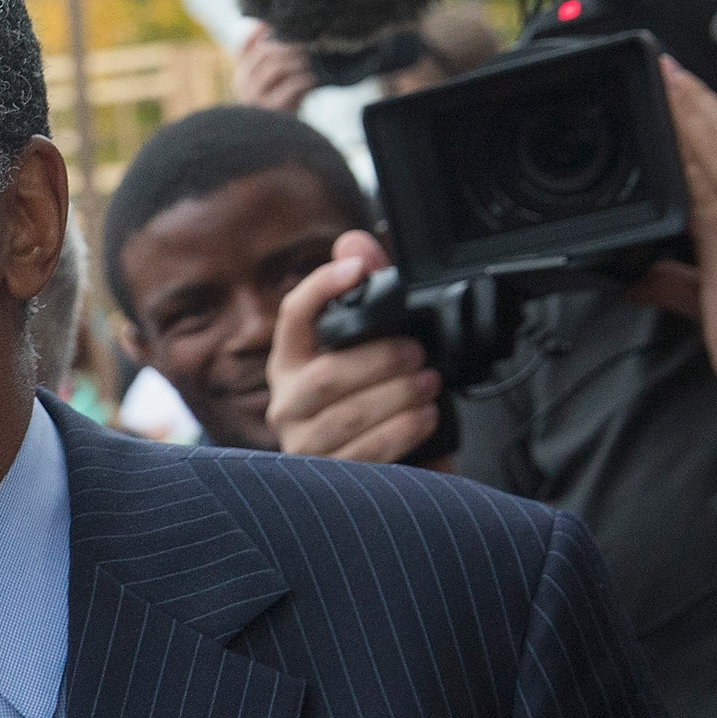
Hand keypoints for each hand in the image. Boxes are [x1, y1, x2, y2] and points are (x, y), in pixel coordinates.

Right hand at [232, 26, 317, 115]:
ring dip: (297, 62)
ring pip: (275, 67)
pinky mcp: (270, 110)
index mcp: (241, 74)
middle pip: (263, 52)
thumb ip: (271, 56)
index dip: (261, 32)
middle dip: (288, 46)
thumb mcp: (275, 79)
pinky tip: (312, 80)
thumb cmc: (282, 103)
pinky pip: (289, 86)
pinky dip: (304, 80)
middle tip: (305, 46)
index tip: (278, 25)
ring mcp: (254, 98)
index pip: (245, 46)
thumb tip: (271, 25)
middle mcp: (242, 84)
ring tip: (309, 64)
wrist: (283, 138)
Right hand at [266, 231, 445, 464]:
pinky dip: (401, 430)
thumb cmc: (373, 404)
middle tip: (418, 354)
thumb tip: (355, 241)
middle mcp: (287, 403)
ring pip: (344, 415)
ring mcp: (303, 442)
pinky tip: (424, 417)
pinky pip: (363, 452)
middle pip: (325, 375)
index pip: (294, 315)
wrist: (387, 472)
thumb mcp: (376, 346)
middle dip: (381, 361)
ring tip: (428, 385)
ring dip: (397, 396)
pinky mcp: (329, 476)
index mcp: (292, 362)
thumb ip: (370, 291)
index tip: (357, 269)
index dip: (322, 288)